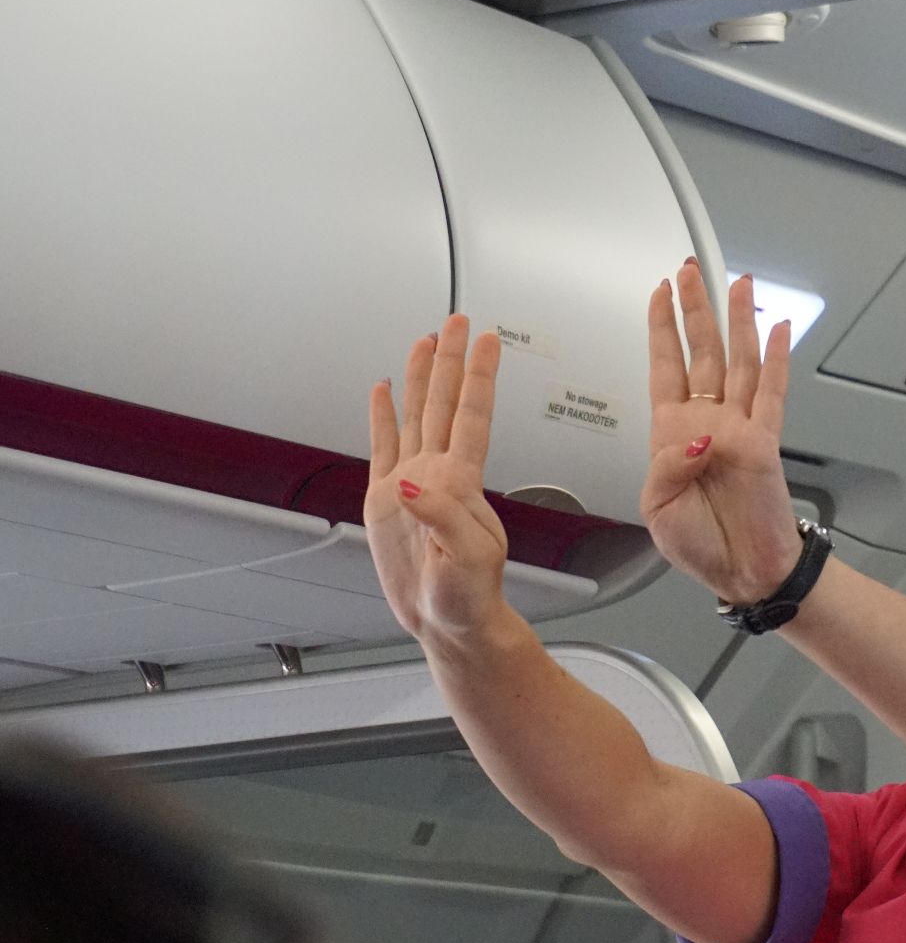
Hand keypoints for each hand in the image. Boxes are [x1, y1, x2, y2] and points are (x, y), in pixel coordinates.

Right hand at [365, 314, 510, 640]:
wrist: (448, 622)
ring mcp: (411, 483)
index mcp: (460, 483)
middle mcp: (437, 474)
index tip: (486, 341)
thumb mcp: (465, 560)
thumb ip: (441, 519)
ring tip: (425, 340)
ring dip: (422, 377)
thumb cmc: (468, 597)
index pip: (471, 416)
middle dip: (451, 361)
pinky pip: (382, 445)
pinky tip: (385, 390)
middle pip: (445, 403)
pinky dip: (383, 415)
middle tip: (458, 321)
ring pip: (417, 415)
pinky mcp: (385, 499)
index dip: (478, 377)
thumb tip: (411, 483)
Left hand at [640, 262, 801, 603]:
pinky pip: (773, 392)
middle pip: (701, 352)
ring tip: (739, 283)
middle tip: (690, 270)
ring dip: (738, 321)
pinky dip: (777, 359)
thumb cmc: (699, 544)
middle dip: (695, 309)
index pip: (664, 368)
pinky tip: (779, 330)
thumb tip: (697, 438)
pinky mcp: (767, 440)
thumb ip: (667, 468)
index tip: (659, 294)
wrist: (743, 571)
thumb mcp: (658, 510)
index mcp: (671, 435)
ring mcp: (739, 427)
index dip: (661, 330)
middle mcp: (706, 421)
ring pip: (738, 361)